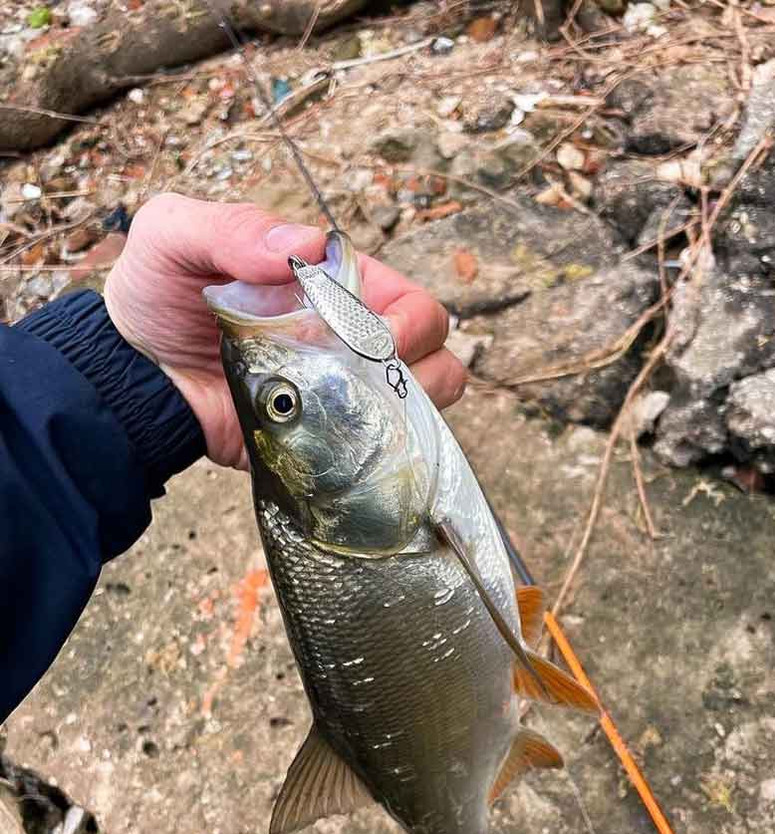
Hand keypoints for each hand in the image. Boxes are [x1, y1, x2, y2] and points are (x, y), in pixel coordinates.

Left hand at [103, 193, 462, 469]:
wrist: (128, 378)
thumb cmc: (154, 298)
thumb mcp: (175, 237)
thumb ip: (232, 228)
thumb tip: (303, 247)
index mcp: (331, 286)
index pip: (406, 298)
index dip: (410, 319)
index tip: (381, 338)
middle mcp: (347, 338)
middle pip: (431, 347)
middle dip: (419, 361)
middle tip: (369, 373)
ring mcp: (340, 391)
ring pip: (423, 399)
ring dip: (410, 405)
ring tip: (358, 406)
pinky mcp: (324, 438)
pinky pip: (380, 449)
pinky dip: (383, 447)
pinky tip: (342, 440)